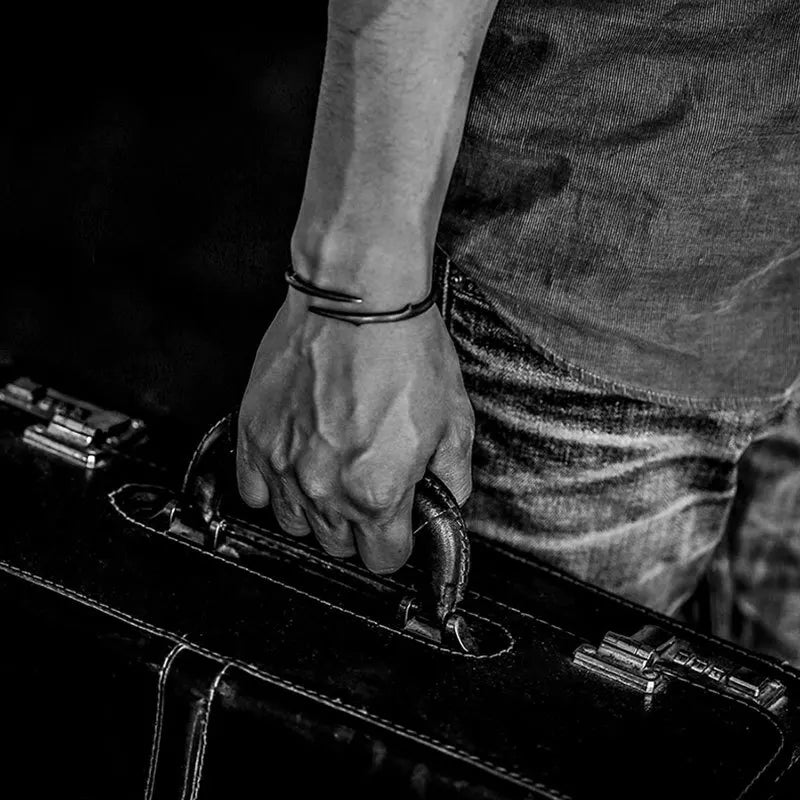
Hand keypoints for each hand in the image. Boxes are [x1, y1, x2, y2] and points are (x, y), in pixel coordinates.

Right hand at [236, 292, 473, 573]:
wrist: (357, 297)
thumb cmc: (406, 350)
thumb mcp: (454, 418)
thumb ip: (452, 477)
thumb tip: (447, 501)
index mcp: (378, 491)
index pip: (383, 560)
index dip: (394, 544)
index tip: (396, 526)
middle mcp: (326, 488)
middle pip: (337, 546)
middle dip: (357, 527)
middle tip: (367, 486)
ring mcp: (283, 464)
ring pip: (294, 524)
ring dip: (315, 510)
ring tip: (331, 471)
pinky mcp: (254, 435)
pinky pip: (253, 492)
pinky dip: (273, 487)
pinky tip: (296, 463)